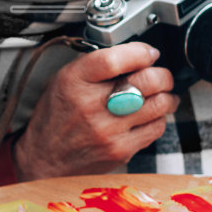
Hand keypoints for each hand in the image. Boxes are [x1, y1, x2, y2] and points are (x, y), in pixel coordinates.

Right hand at [11, 42, 176, 179]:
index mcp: (74, 81)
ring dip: (166, 96)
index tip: (148, 53)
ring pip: (159, 104)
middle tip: (161, 75)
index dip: (140, 52)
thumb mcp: (64, 79)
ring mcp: (108, 130)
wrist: (45, 159)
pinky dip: (159, 118)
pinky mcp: (120, 150)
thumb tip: (135, 54)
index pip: (114, 60)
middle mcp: (91, 105)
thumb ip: (96, 65)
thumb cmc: (56, 116)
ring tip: (161, 94)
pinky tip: (150, 115)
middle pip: (146, 81)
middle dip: (162, 74)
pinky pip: (156, 128)